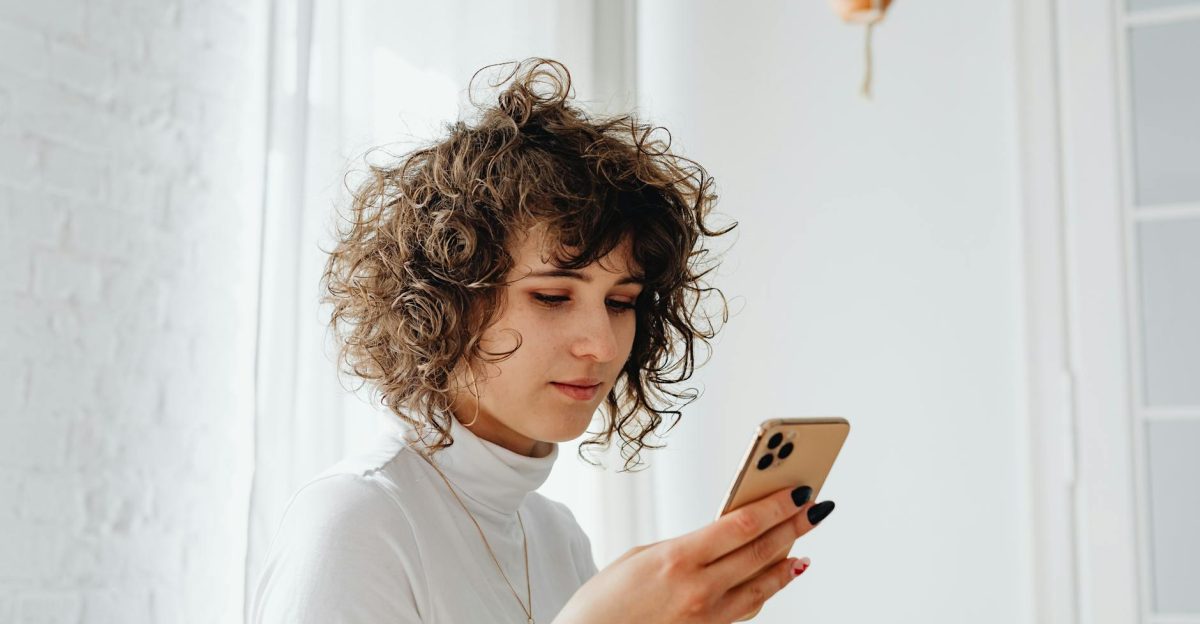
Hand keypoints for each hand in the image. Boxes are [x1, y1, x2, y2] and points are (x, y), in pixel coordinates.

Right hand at [552, 486, 833, 622]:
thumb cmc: (605, 601)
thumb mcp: (641, 557)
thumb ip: (684, 547)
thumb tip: (720, 538)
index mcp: (678, 559)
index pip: (742, 525)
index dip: (777, 505)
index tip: (800, 489)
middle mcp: (698, 590)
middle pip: (761, 552)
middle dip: (794, 527)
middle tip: (816, 509)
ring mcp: (706, 617)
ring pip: (763, 585)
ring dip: (789, 561)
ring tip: (804, 543)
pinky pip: (748, 608)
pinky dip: (769, 589)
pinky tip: (780, 576)